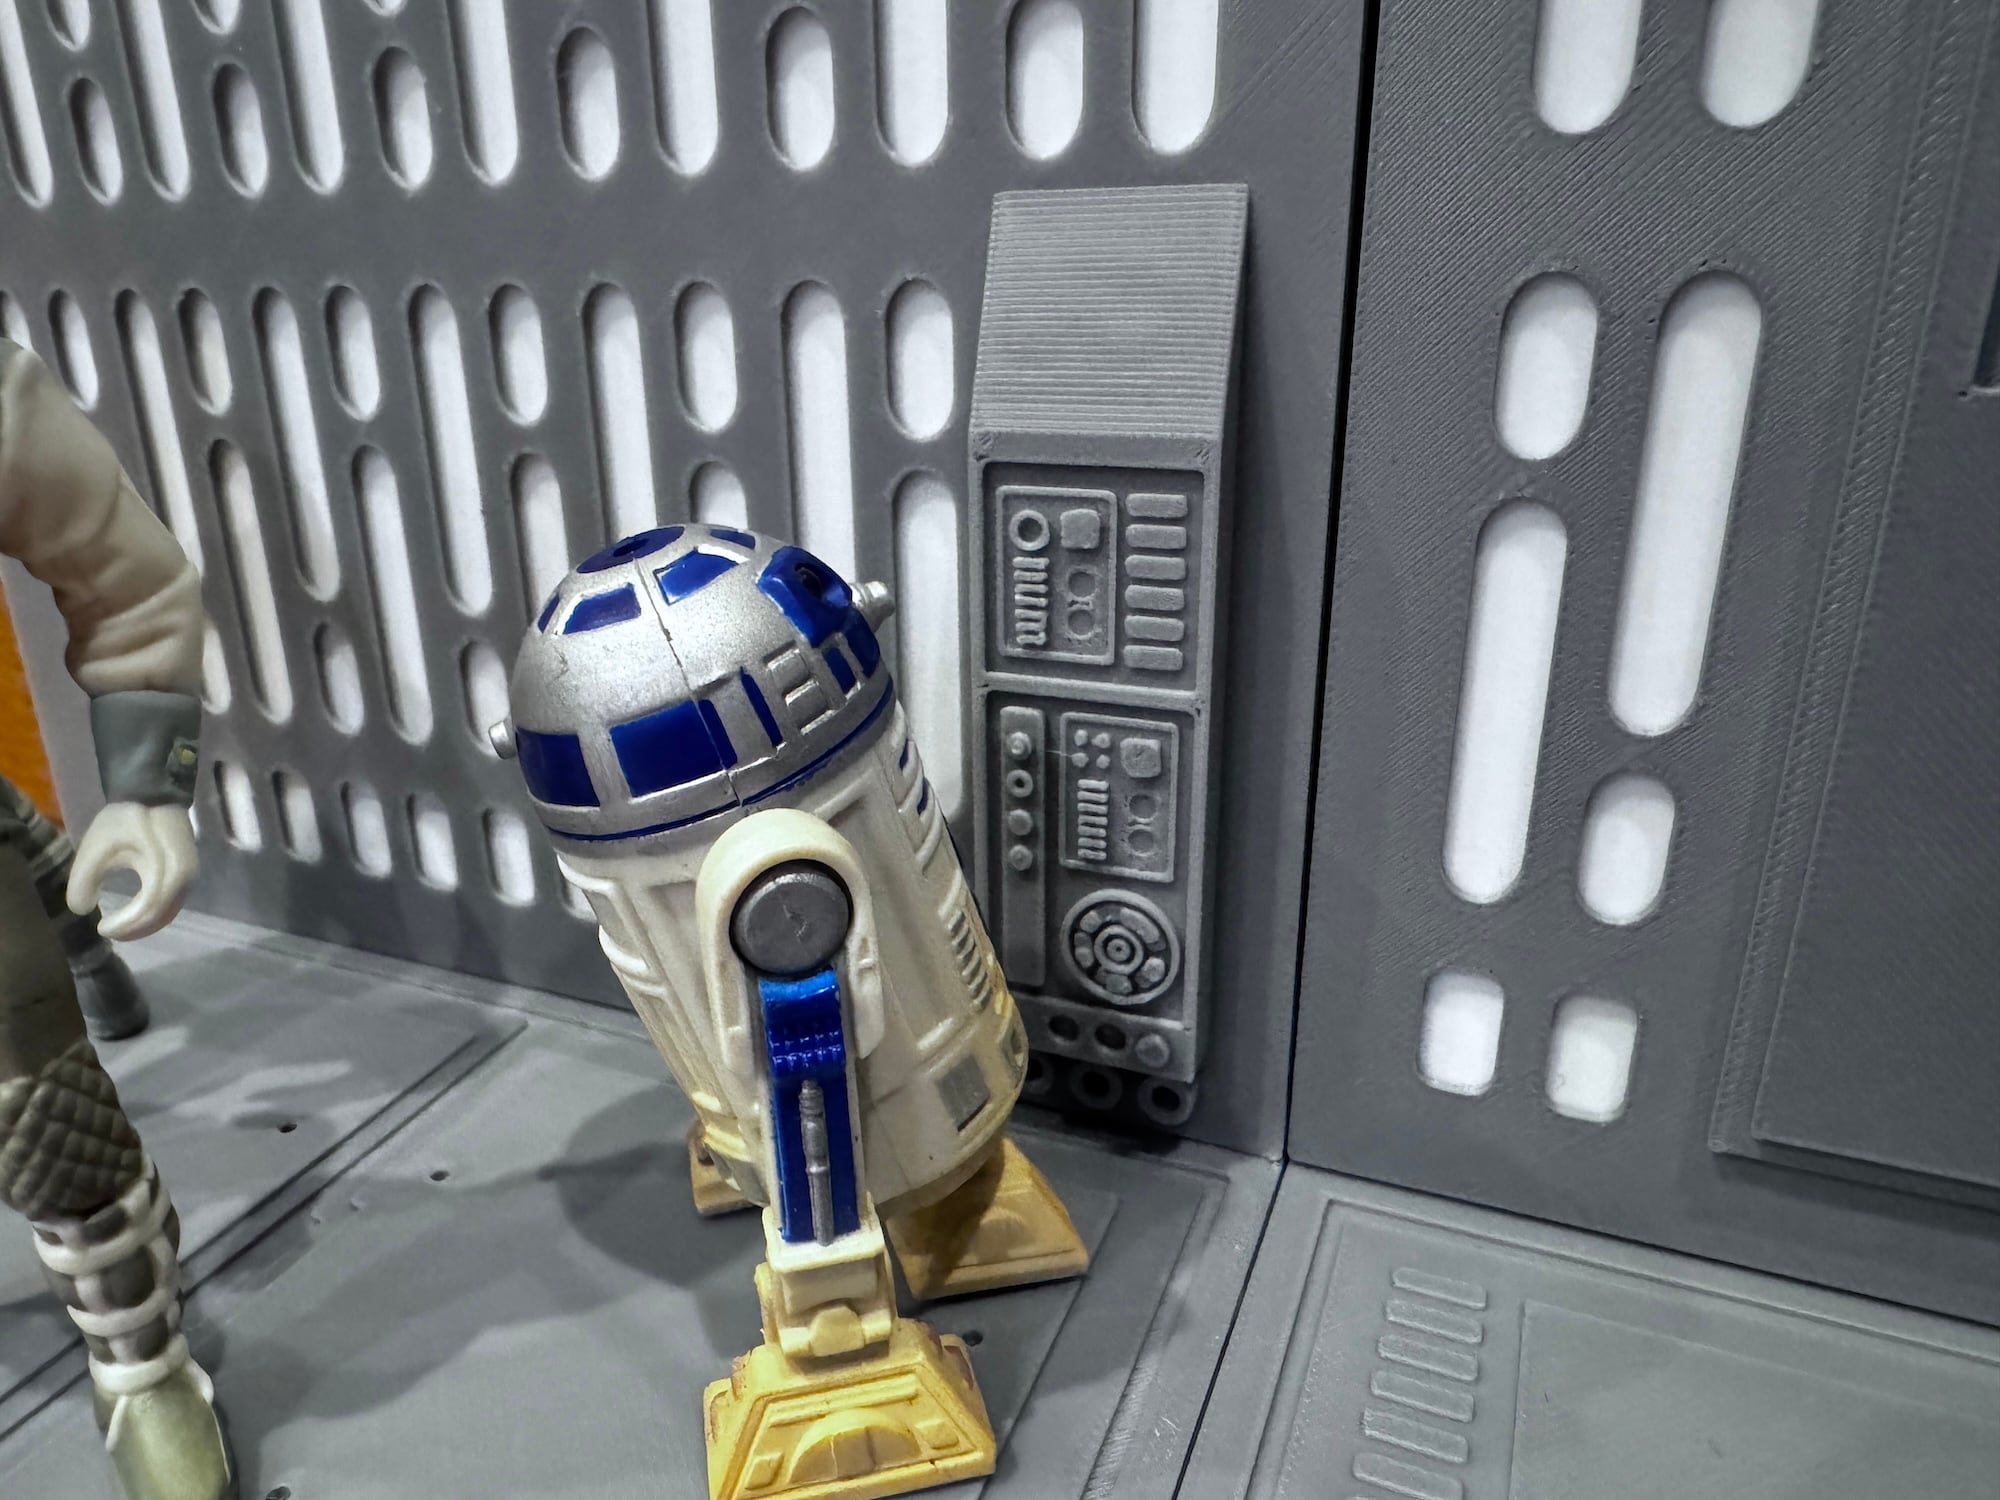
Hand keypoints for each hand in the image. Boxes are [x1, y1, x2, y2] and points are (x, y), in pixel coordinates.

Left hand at [66, 802, 199, 940]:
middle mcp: (186, 879)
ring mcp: (190, 876)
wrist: (154, 792)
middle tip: (107, 931)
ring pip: (169, 912)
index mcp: (168, 871)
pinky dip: (154, 913)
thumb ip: (83, 880)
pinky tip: (135, 913)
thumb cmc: (126, 817)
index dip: (125, 925)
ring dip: (144, 924)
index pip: (148, 911)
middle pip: (161, 917)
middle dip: (134, 930)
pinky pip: (173, 902)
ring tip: (119, 926)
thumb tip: (81, 908)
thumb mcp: (96, 847)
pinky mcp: (188, 872)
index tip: (100, 927)